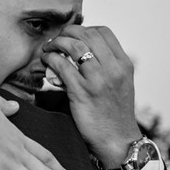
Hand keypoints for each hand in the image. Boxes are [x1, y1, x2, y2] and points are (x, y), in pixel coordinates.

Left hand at [40, 25, 141, 166]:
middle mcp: (114, 69)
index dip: (84, 29)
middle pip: (88, 35)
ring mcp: (98, 80)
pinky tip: (46, 61)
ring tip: (48, 48)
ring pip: (74, 47)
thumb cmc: (113, 113)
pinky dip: (50, 59)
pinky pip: (62, 67)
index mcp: (124, 64)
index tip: (72, 36)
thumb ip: (107, 66)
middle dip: (67, 33)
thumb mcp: (119, 84)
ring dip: (57, 43)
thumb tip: (83, 51)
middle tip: (56, 40)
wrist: (117, 140)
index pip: (104, 32)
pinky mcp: (82, 92)